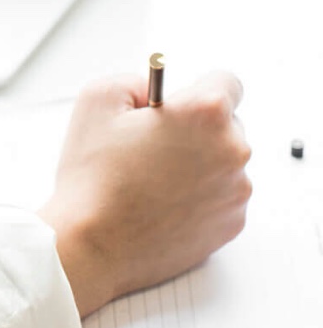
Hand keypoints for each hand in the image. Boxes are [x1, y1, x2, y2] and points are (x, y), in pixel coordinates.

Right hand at [39, 71, 251, 317]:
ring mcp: (236, 191)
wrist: (92, 246)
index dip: (195, 91)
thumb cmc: (92, 176)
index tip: (177, 107)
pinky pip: (222, 198)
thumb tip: (153, 94)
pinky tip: (163, 204)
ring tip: (154, 181)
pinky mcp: (231, 225)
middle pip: (228, 125)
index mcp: (206, 112)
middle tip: (154, 146)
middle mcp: (233, 149)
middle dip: (196, 130)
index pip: (227, 83)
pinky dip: (200, 198)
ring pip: (224, 163)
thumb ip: (135, 81)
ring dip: (199, 165)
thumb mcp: (97, 98)